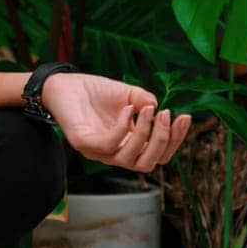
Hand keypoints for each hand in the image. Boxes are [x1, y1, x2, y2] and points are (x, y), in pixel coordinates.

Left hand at [42, 71, 191, 171]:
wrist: (62, 83)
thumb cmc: (94, 91)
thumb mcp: (127, 94)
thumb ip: (145, 101)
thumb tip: (159, 108)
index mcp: (129, 143)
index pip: (159, 154)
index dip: (175, 139)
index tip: (184, 116)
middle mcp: (116, 152)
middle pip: (150, 163)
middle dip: (164, 141)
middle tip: (167, 114)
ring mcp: (99, 151)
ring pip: (132, 160)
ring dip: (147, 135)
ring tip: (150, 110)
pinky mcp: (84, 144)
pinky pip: (109, 145)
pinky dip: (123, 128)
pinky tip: (128, 109)